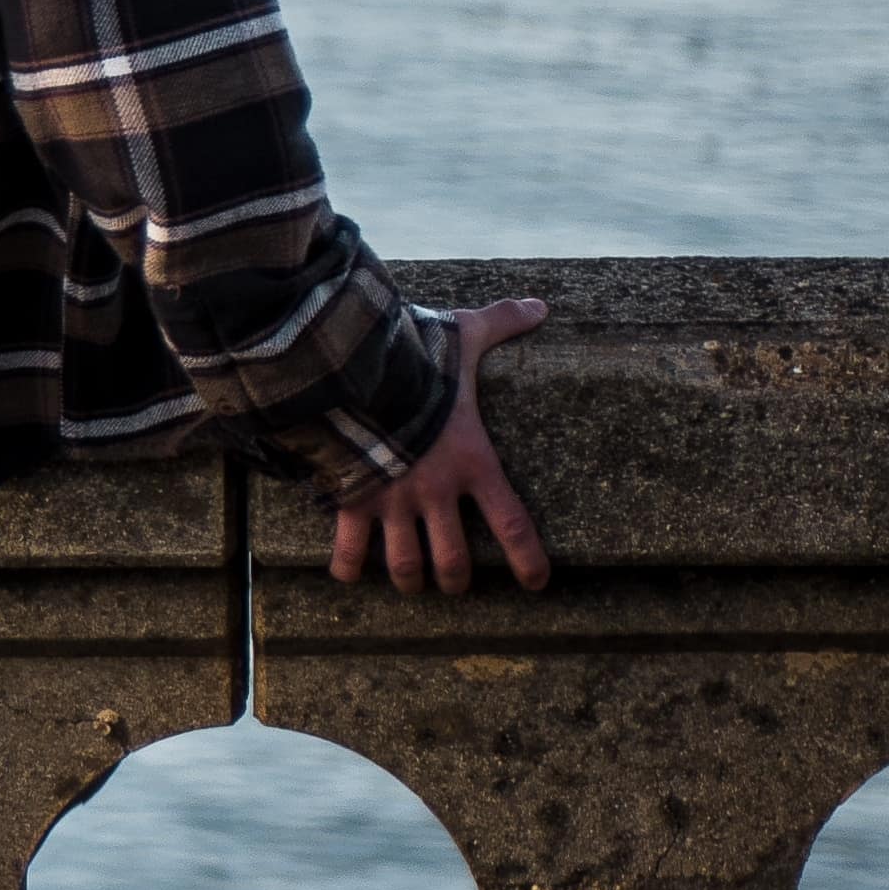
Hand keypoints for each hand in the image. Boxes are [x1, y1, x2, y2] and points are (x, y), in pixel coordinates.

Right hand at [332, 295, 552, 593]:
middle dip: (456, 579)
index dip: (528, 560)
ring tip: (411, 584)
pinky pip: (348, 550)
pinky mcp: (351, 502)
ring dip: (410, 579)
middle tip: (455, 583)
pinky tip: (348, 575)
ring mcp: (392, 503)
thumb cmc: (412, 359)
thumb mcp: (461, 336)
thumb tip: (541, 305)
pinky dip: (347, 567)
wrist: (349, 373)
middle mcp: (435, 494)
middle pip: (454, 562)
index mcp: (473, 463)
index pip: (513, 525)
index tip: (537, 584)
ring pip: (406, 565)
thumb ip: (501, 323)